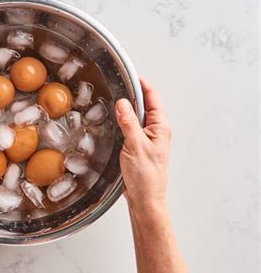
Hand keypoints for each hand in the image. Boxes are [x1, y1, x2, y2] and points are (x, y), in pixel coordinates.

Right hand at [115, 78, 170, 209]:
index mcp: (160, 127)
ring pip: (135, 116)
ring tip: (112, 99)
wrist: (144, 199)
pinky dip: (122, 121)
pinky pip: (130, 127)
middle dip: (130, 93)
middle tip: (115, 84)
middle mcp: (155, 130)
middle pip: (143, 104)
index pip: (152, 97)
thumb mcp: (135, 146)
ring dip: (125, 108)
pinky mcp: (137, 146)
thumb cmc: (146, 177)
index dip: (141, 83)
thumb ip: (129, 122)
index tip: (128, 73)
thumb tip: (122, 102)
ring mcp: (146, 138)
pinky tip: (113, 121)